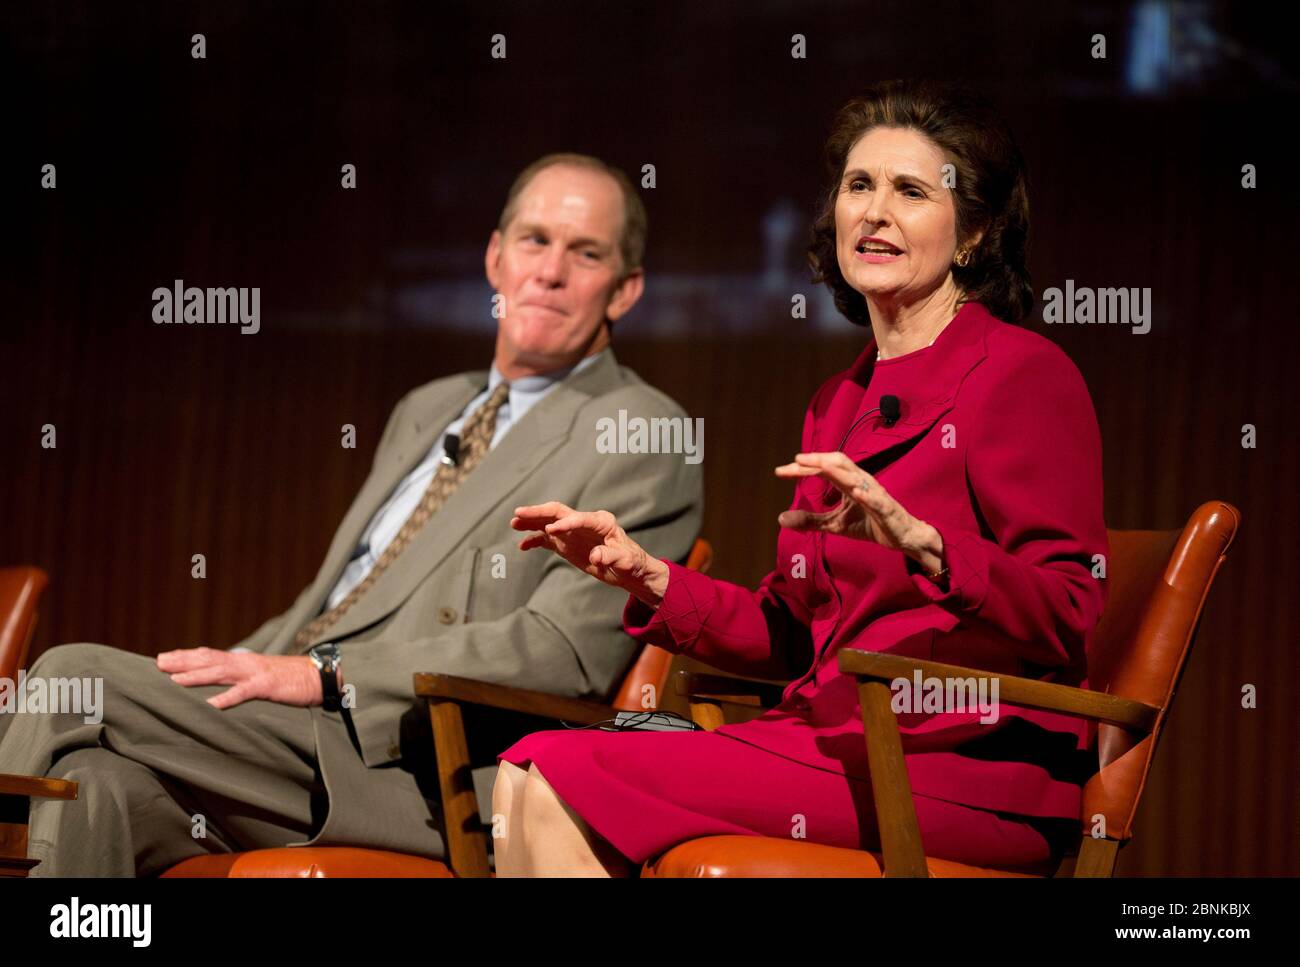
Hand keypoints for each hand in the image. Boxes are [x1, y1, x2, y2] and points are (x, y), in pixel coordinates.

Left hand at [156, 647, 323, 709]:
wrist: (320, 675)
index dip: (186, 656)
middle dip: (183, 662)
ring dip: (197, 677)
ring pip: (221, 673)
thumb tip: (223, 684)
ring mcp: (256, 674)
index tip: (164, 657)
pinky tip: (212, 705)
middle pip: (209, 660)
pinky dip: (228, 698)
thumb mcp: (263, 675)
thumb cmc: (292, 678)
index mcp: (244, 661)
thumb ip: (243, 677)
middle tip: (158, 663)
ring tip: (175, 681)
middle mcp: (246, 663)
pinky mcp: (268, 687)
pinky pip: (245, 693)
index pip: (210, 655)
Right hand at [511, 502, 669, 606]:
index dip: (565, 523)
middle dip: (538, 513)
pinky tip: (522, 545)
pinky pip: (547, 539)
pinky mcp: (567, 543)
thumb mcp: (625, 562)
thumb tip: (595, 556)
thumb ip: (611, 557)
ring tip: (514, 523)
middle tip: (519, 513)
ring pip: (548, 522)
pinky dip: (535, 540)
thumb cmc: (631, 562)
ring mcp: (573, 532)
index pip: (580, 518)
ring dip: (531, 522)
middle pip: (558, 512)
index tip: (551, 530)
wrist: (630, 570)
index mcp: (601, 522)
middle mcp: (584, 522)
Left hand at [774, 452, 944, 571]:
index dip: (802, 468)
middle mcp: (861, 481)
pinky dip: (866, 495)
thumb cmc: (869, 523)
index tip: (780, 471)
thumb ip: (810, 520)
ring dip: (838, 471)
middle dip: (817, 460)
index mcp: (848, 482)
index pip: (823, 469)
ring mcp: (875, 493)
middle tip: (795, 462)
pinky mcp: (886, 508)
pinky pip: (876, 500)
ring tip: (820, 466)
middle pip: (838, 463)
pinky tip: (855, 493)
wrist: (901, 536)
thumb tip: (781, 518)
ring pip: (856, 477)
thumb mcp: (835, 524)